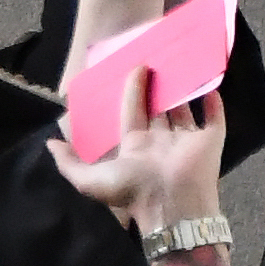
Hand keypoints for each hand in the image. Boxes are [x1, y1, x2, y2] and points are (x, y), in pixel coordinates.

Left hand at [46, 72, 227, 231]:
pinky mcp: (210, 141)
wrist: (170, 205)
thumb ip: (68, 163)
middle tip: (159, 60)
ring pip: (185, 110)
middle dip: (159, 88)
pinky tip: (211, 84)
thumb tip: (50, 143)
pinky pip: (214, 119)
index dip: (133, 91)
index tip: (137, 68)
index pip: (133, 113)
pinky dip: (213, 103)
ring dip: (184, 90)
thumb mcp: (88, 180)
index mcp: (136, 147)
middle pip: (159, 109)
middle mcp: (161, 142)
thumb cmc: (132, 191)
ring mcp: (186, 141)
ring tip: (183, 65)